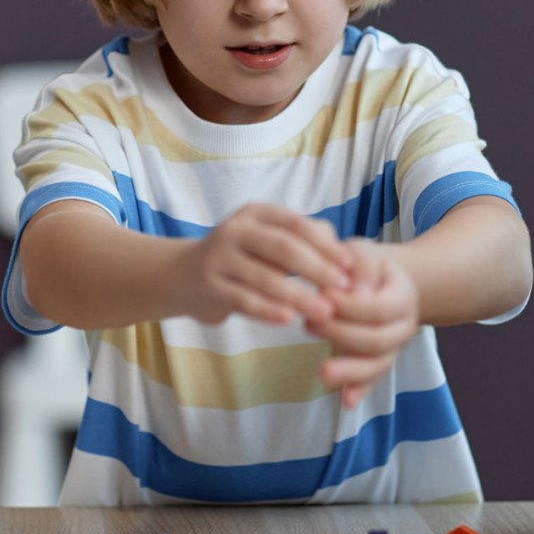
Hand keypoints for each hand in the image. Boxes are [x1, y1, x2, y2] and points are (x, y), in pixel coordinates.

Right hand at [178, 204, 352, 325]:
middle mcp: (236, 230)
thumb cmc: (243, 258)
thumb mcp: (271, 241)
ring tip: (324, 312)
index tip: (350, 268)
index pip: (297, 225)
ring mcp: (218, 257)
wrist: (183, 276)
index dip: (326, 246)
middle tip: (343, 290)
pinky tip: (288, 320)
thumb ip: (307, 241)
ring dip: (297, 295)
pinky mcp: (208, 285)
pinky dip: (267, 310)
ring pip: (264, 276)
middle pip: (283, 247)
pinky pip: (242, 299)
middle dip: (317, 269)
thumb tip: (346, 254)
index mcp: (257, 214)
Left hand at [309, 239, 418, 408]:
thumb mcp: (363, 253)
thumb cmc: (364, 265)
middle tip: (308, 324)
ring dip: (350, 370)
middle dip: (341, 334)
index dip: (350, 306)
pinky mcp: (379, 364)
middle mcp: (405, 327)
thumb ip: (360, 266)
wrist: (382, 282)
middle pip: (377, 339)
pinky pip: (373, 381)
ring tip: (322, 372)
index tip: (321, 297)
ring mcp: (394, 349)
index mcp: (403, 296)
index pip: (379, 308)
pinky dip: (361, 391)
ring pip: (377, 365)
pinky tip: (346, 402)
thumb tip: (355, 290)